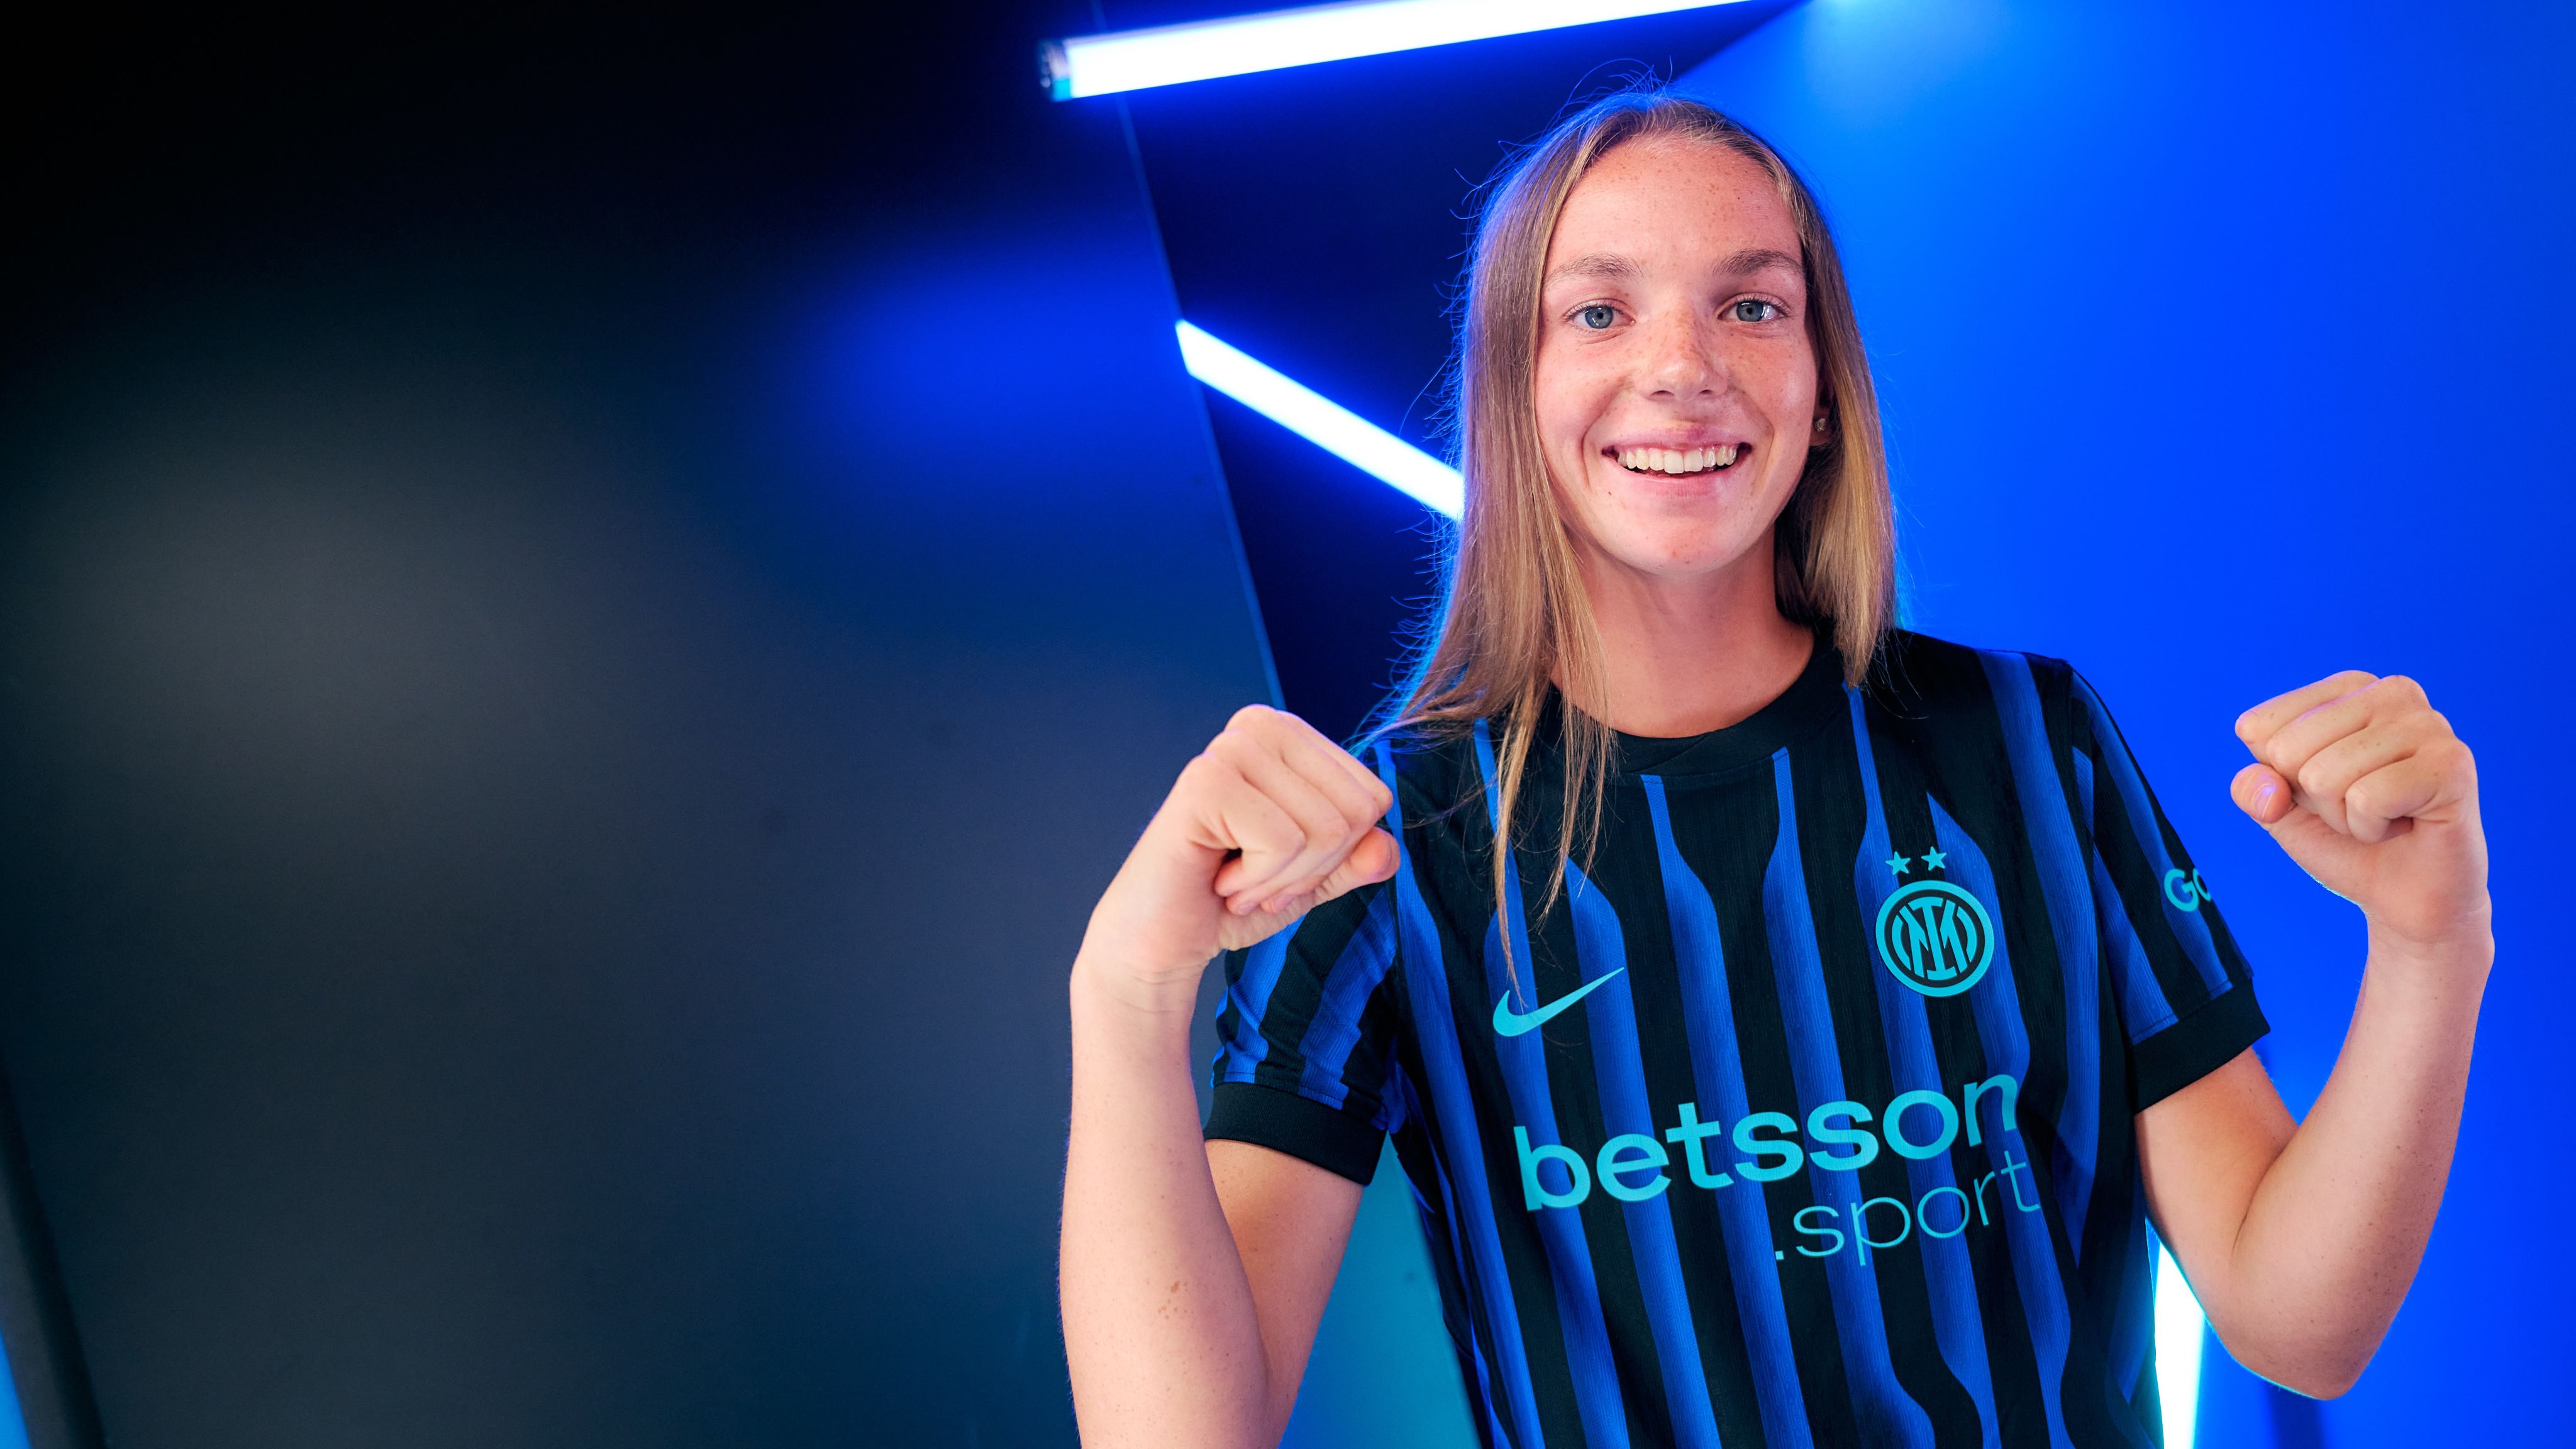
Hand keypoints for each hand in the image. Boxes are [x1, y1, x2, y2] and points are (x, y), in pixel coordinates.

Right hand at [1076, 706, 1398, 1009]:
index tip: (1284, 865)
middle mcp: (1260, 725)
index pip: (1373, 797)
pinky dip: (1257, 882)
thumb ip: (1358, 860)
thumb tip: (1385, 846)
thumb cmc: (1234, 901)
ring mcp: (1230, 749)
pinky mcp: (1204, 781)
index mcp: (1291, 735)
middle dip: (1314, 869)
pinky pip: (1282, 841)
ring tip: (1238, 881)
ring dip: (1281, 881)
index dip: (1339, 854)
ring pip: (1323, 828)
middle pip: (1355, 812)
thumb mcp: (1315, 878)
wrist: (1162, 941)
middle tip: (1259, 880)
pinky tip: (1220, 880)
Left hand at [2232, 672, 2489, 959]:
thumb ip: (2252, 788)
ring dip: (2343, 816)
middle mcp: (2393, 692)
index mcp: (2347, 687)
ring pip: (2324, 775)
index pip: (2258, 727)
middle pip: (2287, 750)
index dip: (2280, 779)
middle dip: (2312, 799)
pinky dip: (2371, 828)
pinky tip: (2405, 825)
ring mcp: (2428, 723)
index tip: (2326, 791)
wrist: (2405, 897)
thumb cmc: (2344, 842)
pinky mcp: (2452, 763)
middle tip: (2358, 808)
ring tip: (2383, 817)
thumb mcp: (2278, 811)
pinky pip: (2366, 799)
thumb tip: (2270, 792)